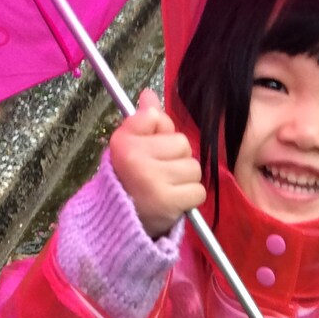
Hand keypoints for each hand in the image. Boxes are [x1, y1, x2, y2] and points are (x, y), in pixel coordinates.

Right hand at [109, 88, 205, 237]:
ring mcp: (152, 180)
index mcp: (124, 141)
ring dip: (186, 179)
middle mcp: (136, 157)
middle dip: (177, 159)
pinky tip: (174, 201)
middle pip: (182, 143)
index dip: (162, 137)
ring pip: (193, 167)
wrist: (120, 223)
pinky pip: (198, 191)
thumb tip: (150, 94)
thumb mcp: (130, 147)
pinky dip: (190, 198)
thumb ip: (144, 121)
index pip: (160, 120)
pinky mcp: (168, 202)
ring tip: (167, 188)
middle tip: (159, 175)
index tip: (149, 152)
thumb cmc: (129, 180)